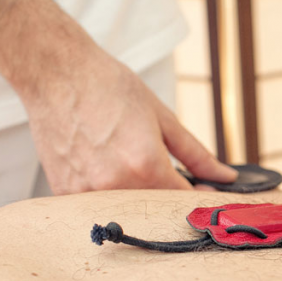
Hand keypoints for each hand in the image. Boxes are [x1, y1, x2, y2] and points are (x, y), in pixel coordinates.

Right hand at [21, 52, 237, 193]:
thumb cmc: (109, 86)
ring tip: (126, 158)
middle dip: (167, 195)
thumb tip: (224, 177)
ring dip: (136, 193)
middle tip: (166, 171)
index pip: (183, 200)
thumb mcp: (161, 116)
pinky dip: (108, 191)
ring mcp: (87, 192)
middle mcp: (116, 185)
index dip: (197, 195)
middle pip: (155, 208)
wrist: (56, 73)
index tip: (203, 187)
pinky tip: (103, 163)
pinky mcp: (65, 192)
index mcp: (146, 166)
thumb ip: (196, 153)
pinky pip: (97, 204)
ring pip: (125, 208)